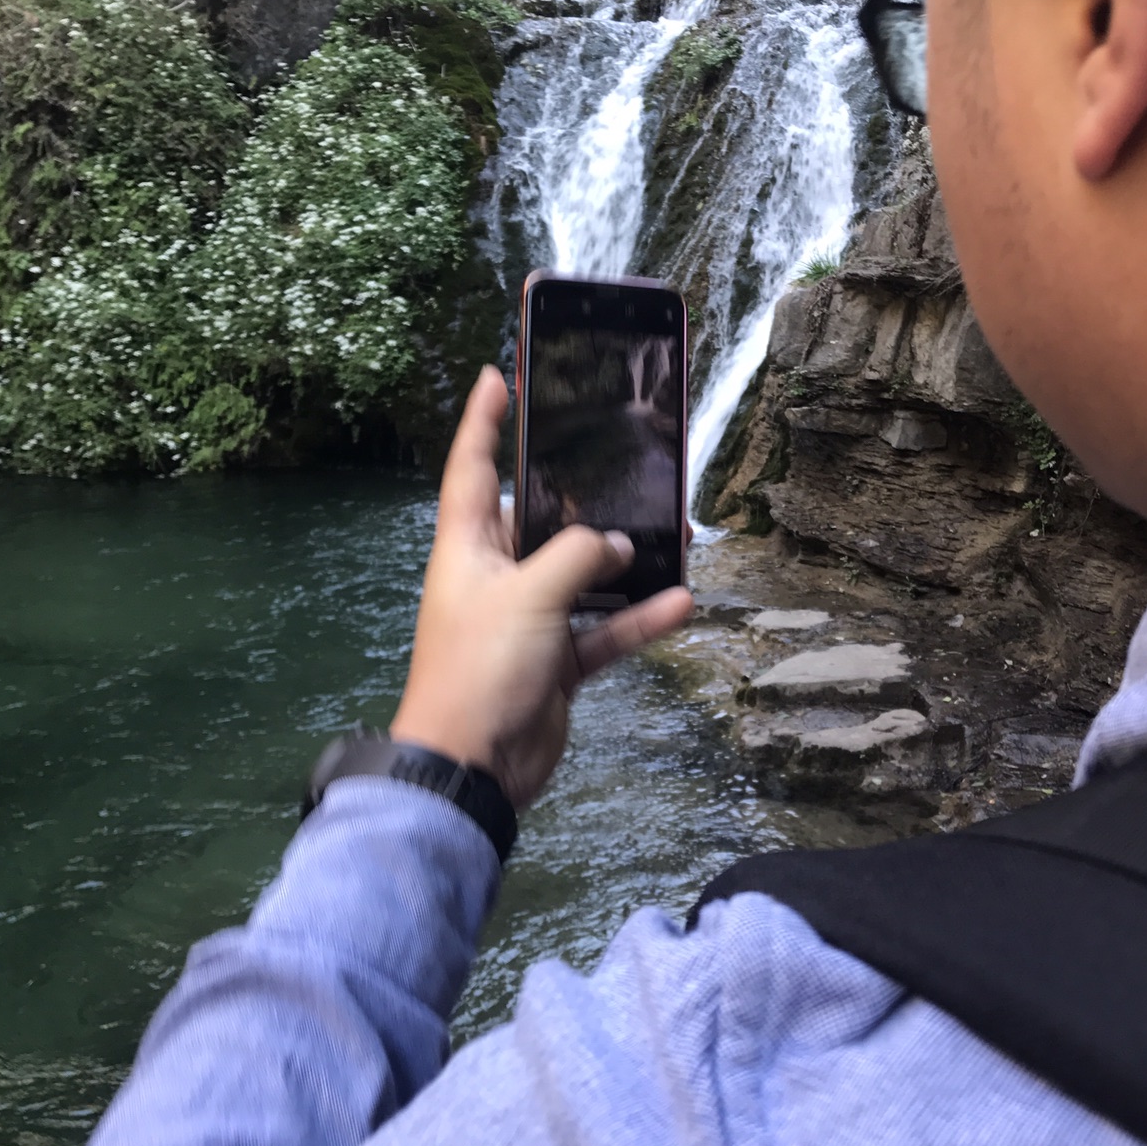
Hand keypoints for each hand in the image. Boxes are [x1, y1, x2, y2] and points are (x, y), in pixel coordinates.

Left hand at [391, 367, 693, 810]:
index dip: (483, 421)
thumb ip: (578, 557)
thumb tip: (617, 545)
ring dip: (626, 561)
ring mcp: (528, 620)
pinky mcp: (556, 662)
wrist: (473, 767)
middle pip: (540, 519)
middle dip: (582, 495)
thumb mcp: (528, 595)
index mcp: (467, 547)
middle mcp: (496, 575)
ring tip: (674, 532)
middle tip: (623, 459)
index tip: (499, 378)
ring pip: (583, 575)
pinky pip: (603, 629)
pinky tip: (679, 603)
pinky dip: (637, 618)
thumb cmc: (480, 668)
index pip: (472, 468)